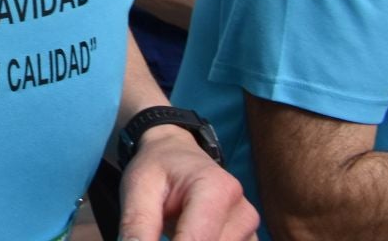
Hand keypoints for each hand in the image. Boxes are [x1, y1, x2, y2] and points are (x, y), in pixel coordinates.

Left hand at [119, 124, 257, 240]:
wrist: (176, 155)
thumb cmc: (157, 169)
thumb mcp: (137, 188)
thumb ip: (137, 226)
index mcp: (216, 189)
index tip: (150, 240)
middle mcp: (242, 211)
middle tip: (156, 232)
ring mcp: (250, 229)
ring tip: (173, 228)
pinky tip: (187, 235)